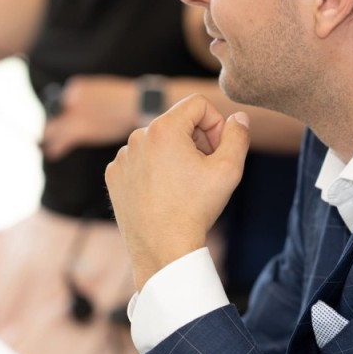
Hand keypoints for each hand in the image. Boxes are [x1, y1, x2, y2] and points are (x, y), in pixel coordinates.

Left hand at [41, 75, 139, 159]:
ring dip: (50, 138)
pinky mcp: (79, 130)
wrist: (138, 104)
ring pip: (53, 129)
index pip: (61, 103)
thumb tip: (88, 111)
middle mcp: (70, 99)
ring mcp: (73, 114)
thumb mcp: (104, 92)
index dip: (62, 113)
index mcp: (75, 87)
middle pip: (54, 115)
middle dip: (53, 126)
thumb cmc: (127, 100)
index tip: (64, 120)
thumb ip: (90, 100)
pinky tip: (53, 153)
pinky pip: (61, 141)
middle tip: (48, 135)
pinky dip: (56, 147)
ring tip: (46, 147)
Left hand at [105, 94, 249, 288]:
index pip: (198, 104)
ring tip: (183, 185)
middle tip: (204, 170)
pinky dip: (153, 170)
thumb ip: (238, 136)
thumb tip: (238, 118)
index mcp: (164, 128)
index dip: (216, 124)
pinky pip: (139, 161)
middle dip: (196, 140)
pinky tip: (163, 193)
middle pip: (177, 123)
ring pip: (157, 142)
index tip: (218, 150)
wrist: (163, 249)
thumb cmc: (196, 209)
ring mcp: (122, 157)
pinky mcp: (114, 175)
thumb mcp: (229, 170)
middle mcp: (138, 136)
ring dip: (174, 155)